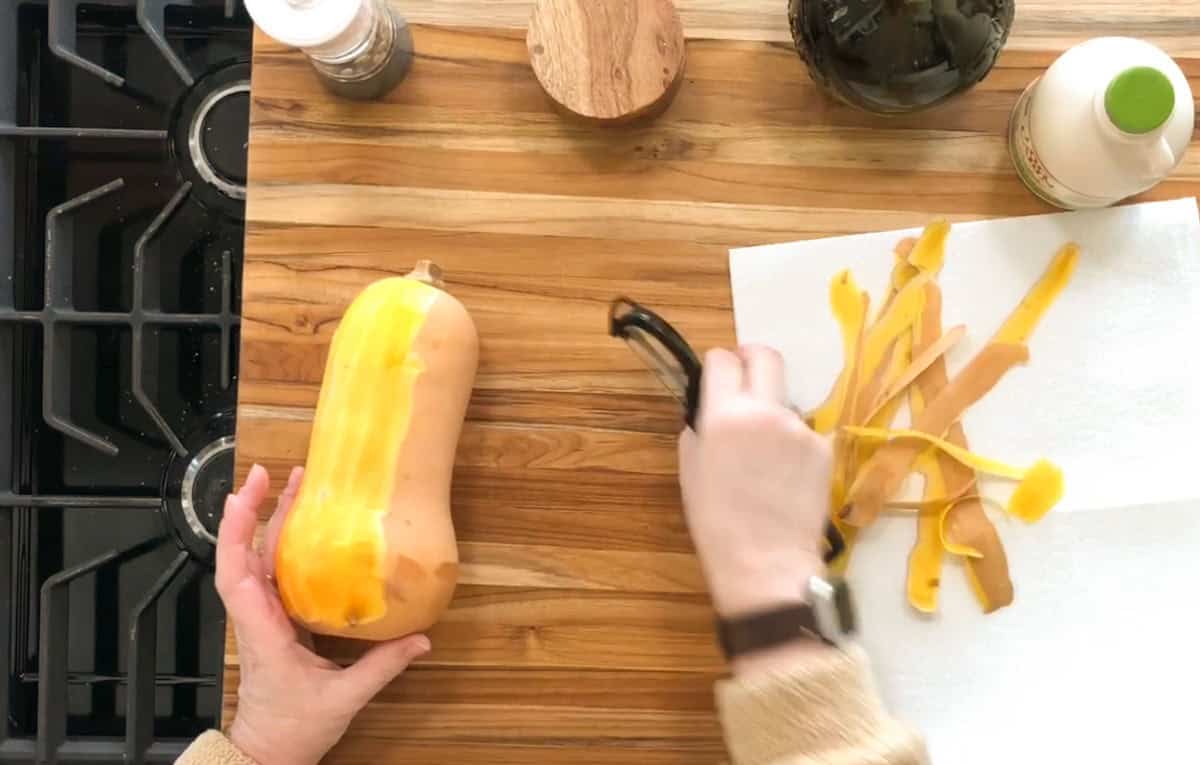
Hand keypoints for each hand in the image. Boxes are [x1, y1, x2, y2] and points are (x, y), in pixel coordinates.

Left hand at [217, 465, 430, 764]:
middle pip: (242, 557)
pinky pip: (269, 576)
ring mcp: (261, 620)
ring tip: (291, 486)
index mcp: (263, 633)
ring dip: (265, 523)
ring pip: (253, 562)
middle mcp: (255, 619)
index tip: (246, 496)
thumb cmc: (294, 730)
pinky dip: (277, 546)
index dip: (236, 533)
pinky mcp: (272, 623)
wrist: (268, 754)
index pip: (237, 575)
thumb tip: (420, 640)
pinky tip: (301, 528)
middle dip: (253, 512)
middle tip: (276, 473)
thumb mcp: (343, 700)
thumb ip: (381, 668)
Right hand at [678, 347, 831, 619]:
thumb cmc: (716, 521)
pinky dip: (792, 444)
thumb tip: (711, 410)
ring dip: (772, 415)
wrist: (765, 561)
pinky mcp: (824, 448)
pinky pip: (802, 433)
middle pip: (766, 356)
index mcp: (725, 414)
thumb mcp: (690, 468)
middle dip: (752, 358)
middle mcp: (766, 411)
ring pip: (785, 402)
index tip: (717, 375)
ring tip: (764, 458)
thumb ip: (701, 427)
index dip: (718, 364)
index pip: (723, 359)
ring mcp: (800, 428)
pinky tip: (784, 477)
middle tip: (745, 376)